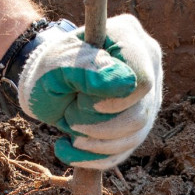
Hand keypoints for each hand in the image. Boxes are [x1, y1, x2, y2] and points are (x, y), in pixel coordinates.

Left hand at [17, 14, 162, 169]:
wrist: (45, 83)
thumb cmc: (49, 67)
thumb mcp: (57, 65)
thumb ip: (87, 70)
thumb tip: (126, 82)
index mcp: (129, 37)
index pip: (141, 82)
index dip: (113, 102)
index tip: (80, 101)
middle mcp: (147, 63)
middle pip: (141, 113)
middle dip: (99, 126)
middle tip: (68, 118)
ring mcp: (148, 94)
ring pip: (136, 135)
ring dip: (94, 144)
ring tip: (67, 128)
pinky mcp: (139, 121)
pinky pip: (125, 151)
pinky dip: (94, 158)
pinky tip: (69, 148)